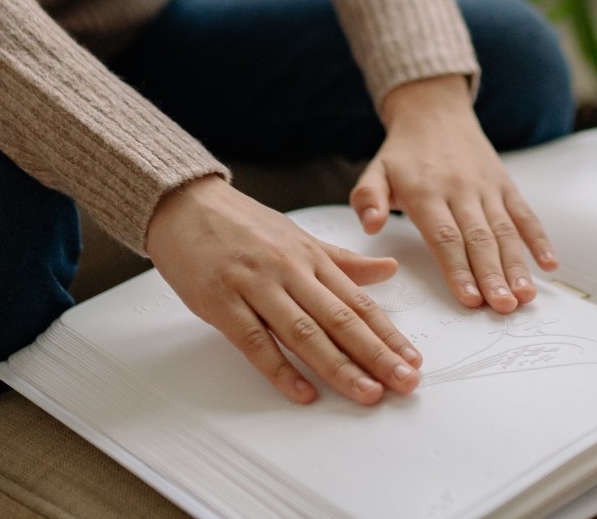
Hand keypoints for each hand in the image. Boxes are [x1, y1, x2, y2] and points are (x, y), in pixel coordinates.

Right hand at [145, 175, 423, 405]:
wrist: (184, 204)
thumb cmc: (240, 224)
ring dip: (338, 367)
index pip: (357, 300)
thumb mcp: (296, 236)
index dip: (387, 333)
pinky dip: (280, 369)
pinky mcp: (221, 300)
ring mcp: (254, 284)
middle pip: (339, 318)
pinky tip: (303, 392)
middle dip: (376, 354)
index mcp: (309, 255)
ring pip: (303, 331)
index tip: (412, 360)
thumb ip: (342, 260)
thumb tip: (388, 270)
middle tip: (404, 383)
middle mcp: (288, 269)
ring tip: (367, 393)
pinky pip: (254, 340)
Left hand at [351, 74, 557, 312]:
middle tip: (503, 307)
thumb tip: (370, 226)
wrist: (434, 112)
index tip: (469, 300)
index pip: (444, 236)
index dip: (458, 269)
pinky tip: (550, 264)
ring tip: (525, 296)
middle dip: (492, 275)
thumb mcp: (376, 171)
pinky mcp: (505, 183)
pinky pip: (524, 212)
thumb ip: (368, 199)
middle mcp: (459, 188)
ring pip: (504, 230)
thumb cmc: (404, 154)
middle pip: (478, 238)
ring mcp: (486, 186)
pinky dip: (539, 238)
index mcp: (425, 191)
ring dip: (516, 264)